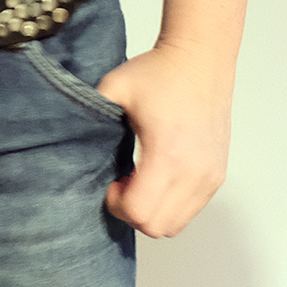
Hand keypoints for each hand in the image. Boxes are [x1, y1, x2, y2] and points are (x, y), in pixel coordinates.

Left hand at [98, 41, 235, 235]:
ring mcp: (209, 176)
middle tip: (122, 185)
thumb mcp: (114, 89)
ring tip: (140, 180)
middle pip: (158, 227)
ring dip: (153, 211)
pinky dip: (171, 205)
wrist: (199, 59)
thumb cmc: (160, 72)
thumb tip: (69, 138)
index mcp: (167, 155)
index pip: (140, 213)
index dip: (117, 205)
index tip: (110, 183)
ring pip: (176, 224)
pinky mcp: (217, 174)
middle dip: (133, 213)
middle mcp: (194, 172)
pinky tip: (158, 176)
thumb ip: (89, 115)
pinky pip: (192, 210)